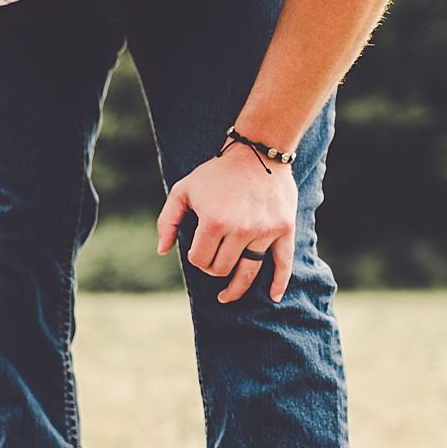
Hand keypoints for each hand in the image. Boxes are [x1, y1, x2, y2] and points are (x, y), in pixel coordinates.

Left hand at [156, 146, 298, 302]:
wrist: (258, 150)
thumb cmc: (217, 172)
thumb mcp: (183, 189)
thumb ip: (168, 220)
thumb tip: (162, 251)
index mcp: (214, 222)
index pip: (200, 262)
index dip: (196, 260)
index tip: (198, 252)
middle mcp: (240, 229)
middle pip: (223, 269)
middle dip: (214, 268)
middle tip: (213, 260)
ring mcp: (264, 230)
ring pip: (247, 272)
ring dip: (236, 288)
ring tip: (227, 296)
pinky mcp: (283, 228)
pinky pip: (283, 262)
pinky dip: (279, 283)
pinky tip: (273, 297)